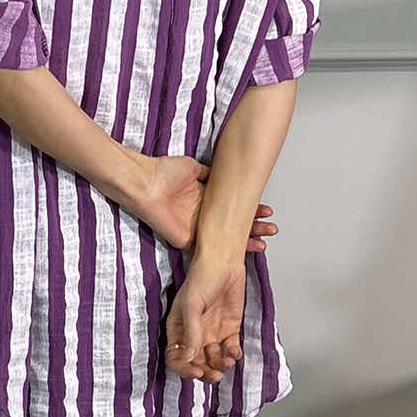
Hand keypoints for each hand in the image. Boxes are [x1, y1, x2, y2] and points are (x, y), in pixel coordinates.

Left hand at [128, 148, 277, 256]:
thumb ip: (209, 173)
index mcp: (203, 202)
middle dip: (254, 228)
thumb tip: (223, 172)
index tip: (266, 210)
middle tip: (272, 229)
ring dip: (246, 240)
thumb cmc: (162, 172)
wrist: (145, 181)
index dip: (249, 211)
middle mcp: (200, 218)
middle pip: (232, 227)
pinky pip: (210, 249)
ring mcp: (195, 231)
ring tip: (265, 239)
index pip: (231, 210)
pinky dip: (227, 249)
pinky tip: (243, 248)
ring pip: (225, 240)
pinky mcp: (186, 241)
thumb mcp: (194, 167)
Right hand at [164, 259, 246, 381]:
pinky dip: (233, 355)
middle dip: (205, 372)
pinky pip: (230, 349)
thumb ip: (191, 332)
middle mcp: (194, 333)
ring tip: (227, 363)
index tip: (197, 371)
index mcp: (178, 329)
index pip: (176, 357)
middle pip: (196, 362)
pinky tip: (234, 352)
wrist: (224, 262)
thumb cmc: (202, 277)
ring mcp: (212, 332)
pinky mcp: (229, 328)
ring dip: (220, 366)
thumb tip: (188, 357)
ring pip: (213, 359)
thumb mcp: (192, 305)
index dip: (185, 368)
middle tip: (215, 375)